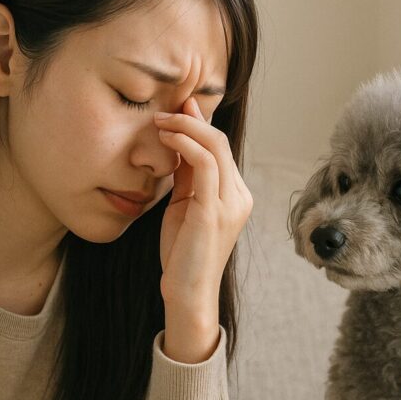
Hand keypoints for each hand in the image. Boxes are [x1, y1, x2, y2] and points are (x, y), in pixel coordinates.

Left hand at [153, 97, 252, 351]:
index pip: (221, 148)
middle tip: (163, 111)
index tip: (177, 106)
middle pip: (221, 141)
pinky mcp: (214, 211)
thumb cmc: (182, 253)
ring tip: (159, 121)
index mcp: (236, 195)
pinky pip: (206, 165)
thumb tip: (179, 142)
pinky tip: (166, 139)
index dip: (199, 123)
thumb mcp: (184, 206)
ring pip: (216, 147)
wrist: (187, 292)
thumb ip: (187, 177)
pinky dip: (185, 145)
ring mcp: (231, 204)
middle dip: (191, 119)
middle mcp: (240, 196)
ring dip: (185, 128)